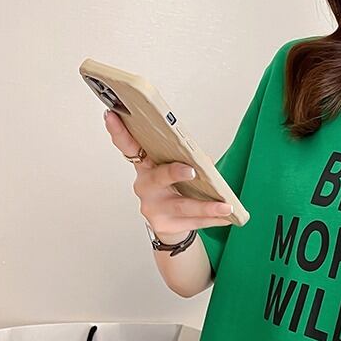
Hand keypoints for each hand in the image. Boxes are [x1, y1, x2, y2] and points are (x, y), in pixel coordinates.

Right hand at [103, 109, 233, 239]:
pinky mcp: (164, 225)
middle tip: (192, 171)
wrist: (170, 225)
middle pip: (159, 178)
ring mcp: (153, 207)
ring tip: (225, 206)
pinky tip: (228, 218)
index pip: (128, 146)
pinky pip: (193, 222)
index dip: (119, 131)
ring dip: (207, 206)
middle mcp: (145, 186)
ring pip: (182, 206)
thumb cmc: (173, 191)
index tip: (112, 114)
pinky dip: (213, 220)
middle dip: (175, 173)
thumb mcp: (173, 172)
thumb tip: (205, 162)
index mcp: (146, 166)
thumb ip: (186, 161)